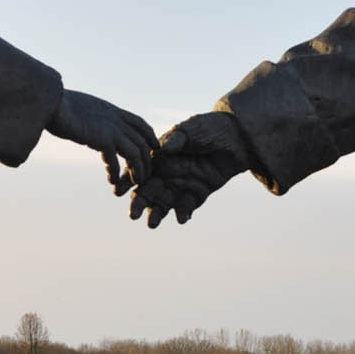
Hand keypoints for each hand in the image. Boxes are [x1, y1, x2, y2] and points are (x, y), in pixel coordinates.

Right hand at [48, 90, 155, 193]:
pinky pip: (116, 161)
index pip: (140, 123)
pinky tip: (112, 180)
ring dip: (138, 170)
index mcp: (113, 110)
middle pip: (142, 142)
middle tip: (145, 174)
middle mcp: (116, 119)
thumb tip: (87, 122)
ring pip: (136, 153)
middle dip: (147, 160)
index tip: (153, 147)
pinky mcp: (103, 139)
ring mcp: (112, 128)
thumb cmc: (60, 107)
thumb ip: (92, 118)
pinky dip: (116, 173)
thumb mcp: (83, 110)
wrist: (52, 103)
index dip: (149, 136)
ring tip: (135, 182)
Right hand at [129, 112, 252, 226]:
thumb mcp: (191, 130)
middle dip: (139, 203)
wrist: (236, 139)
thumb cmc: (209, 129)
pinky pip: (187, 207)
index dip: (128, 181)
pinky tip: (182, 218)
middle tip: (131, 215)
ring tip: (151, 224)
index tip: (118, 191)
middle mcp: (168, 173)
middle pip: (148, 191)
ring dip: (157, 214)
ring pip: (164, 203)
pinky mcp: (197, 194)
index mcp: (160, 157)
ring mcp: (182, 185)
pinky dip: (183, 213)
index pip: (140, 170)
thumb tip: (164, 149)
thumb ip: (177, 139)